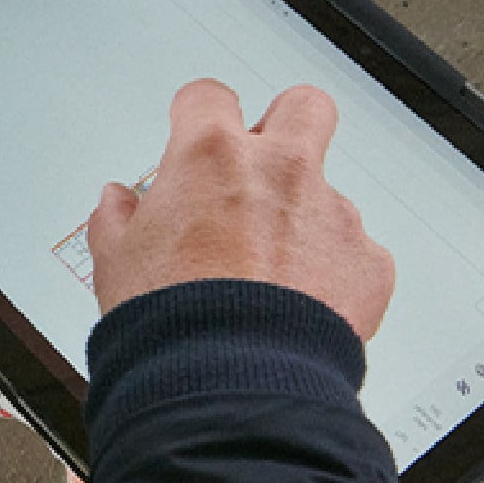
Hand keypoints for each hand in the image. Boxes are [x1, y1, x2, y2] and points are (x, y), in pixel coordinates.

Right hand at [86, 79, 394, 342]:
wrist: (232, 385)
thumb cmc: (173, 325)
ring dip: (306, 221)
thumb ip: (117, 220)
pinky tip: (307, 308)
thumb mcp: (115, 266)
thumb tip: (116, 203)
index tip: (195, 135)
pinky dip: (337, 276)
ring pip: (329, 193)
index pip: (208, 97)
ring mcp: (331, 212)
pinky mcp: (368, 261)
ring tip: (276, 277)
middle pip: (303, 106)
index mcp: (210, 157)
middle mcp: (279, 170)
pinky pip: (358, 254)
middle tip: (264, 168)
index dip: (198, 116)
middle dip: (286, 127)